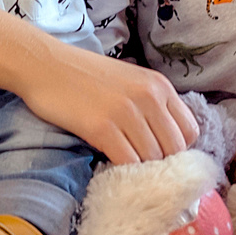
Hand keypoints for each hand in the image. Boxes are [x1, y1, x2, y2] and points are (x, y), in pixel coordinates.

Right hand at [19, 47, 201, 164]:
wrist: (45, 65)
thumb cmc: (86, 75)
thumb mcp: (131, 80)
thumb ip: (153, 104)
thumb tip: (169, 141)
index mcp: (160, 85)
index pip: (190, 131)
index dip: (178, 149)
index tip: (160, 154)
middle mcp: (149, 97)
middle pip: (174, 149)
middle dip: (161, 163)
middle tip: (141, 165)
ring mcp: (126, 113)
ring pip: (152, 158)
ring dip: (140, 168)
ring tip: (124, 164)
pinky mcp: (101, 128)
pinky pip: (127, 161)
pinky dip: (122, 169)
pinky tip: (109, 161)